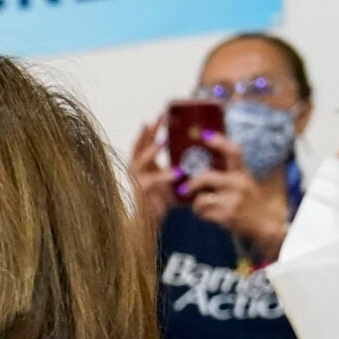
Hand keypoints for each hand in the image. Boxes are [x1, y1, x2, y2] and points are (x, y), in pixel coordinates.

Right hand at [127, 118, 175, 234]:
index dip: (152, 128)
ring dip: (151, 151)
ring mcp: (136, 182)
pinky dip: (163, 177)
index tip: (162, 114)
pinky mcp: (140, 194)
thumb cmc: (161, 202)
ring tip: (162, 142)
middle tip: (157, 119)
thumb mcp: (171, 181)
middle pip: (137, 146)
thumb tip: (202, 154)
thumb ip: (180, 167)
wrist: (149, 225)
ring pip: (139, 162)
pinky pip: (151, 183)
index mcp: (144, 165)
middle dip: (147, 132)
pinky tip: (176, 173)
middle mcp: (136, 171)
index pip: (145, 142)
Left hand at [180, 135, 289, 253]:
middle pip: (207, 176)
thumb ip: (226, 172)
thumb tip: (199, 162)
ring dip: (197, 203)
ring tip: (201, 206)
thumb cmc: (248, 200)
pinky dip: (201, 214)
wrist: (264, 223)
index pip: (234, 151)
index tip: (206, 135)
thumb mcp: (243, 182)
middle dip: (192, 183)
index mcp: (242, 173)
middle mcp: (239, 184)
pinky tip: (207, 214)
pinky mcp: (228, 216)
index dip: (220, 142)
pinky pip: (204, 212)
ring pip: (202, 198)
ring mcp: (234, 201)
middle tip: (184, 189)